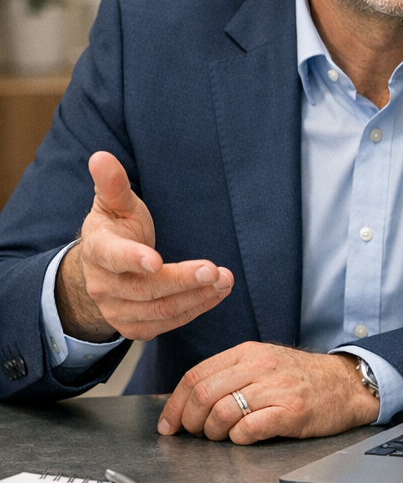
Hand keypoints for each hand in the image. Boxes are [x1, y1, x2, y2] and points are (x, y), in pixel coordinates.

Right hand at [55, 151, 233, 341]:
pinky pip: (167, 323)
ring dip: (196, 297)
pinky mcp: (134, 326)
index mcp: (98, 250)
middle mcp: (104, 285)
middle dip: (182, 280)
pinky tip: (216, 293)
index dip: (133, 259)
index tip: (156, 260)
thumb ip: (113, 183)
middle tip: (214, 270)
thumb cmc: (116, 229)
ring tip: (225, 280)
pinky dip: (195, 309)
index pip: (113, 257)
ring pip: (160, 310)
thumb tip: (101, 156)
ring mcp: (117, 310)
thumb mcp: (114, 204)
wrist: (103, 268)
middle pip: (146, 288)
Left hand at [157, 342, 381, 443]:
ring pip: (222, 412)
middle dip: (191, 421)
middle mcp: (261, 366)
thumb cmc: (301, 378)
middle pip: (204, 394)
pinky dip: (238, 438)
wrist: (345, 384)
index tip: (169, 424)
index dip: (175, 404)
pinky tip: (246, 437)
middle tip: (198, 433)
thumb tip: (188, 402)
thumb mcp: (264, 362)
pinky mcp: (291, 411)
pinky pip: (248, 429)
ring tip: (225, 435)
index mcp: (248, 352)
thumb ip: (229, 374)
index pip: (196, 375)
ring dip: (214, 433)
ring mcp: (277, 388)